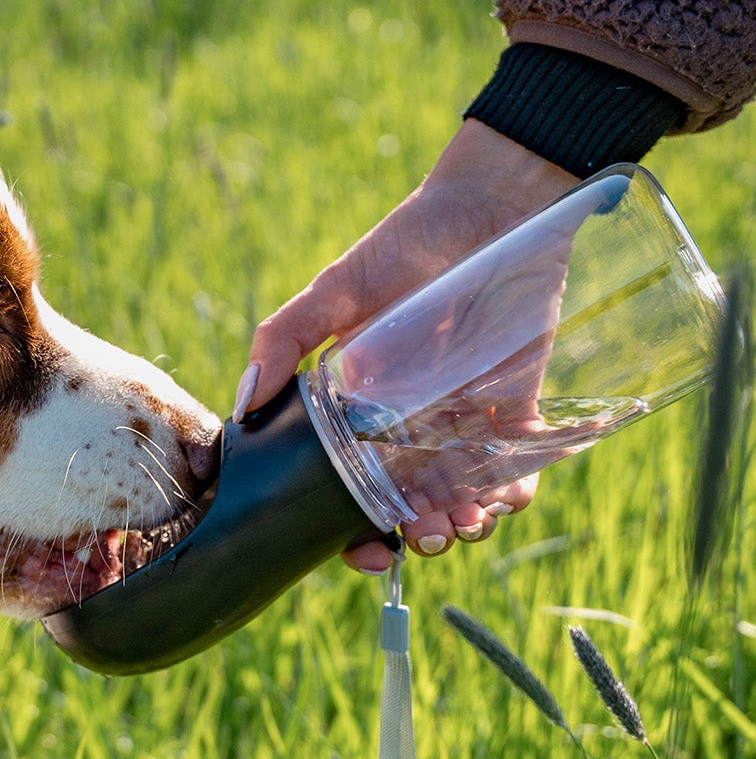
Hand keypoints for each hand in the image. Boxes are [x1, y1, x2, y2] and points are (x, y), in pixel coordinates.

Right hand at [238, 120, 574, 572]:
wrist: (495, 207)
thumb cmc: (408, 243)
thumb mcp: (339, 289)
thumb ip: (284, 340)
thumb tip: (241, 406)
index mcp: (355, 414)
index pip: (344, 491)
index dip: (350, 534)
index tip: (367, 551)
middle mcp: (405, 429)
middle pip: (404, 508)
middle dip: (415, 537)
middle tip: (425, 534)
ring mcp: (461, 424)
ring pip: (458, 501)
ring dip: (463, 525)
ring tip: (466, 522)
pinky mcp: (514, 409)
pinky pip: (516, 471)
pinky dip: (514, 495)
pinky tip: (507, 497)